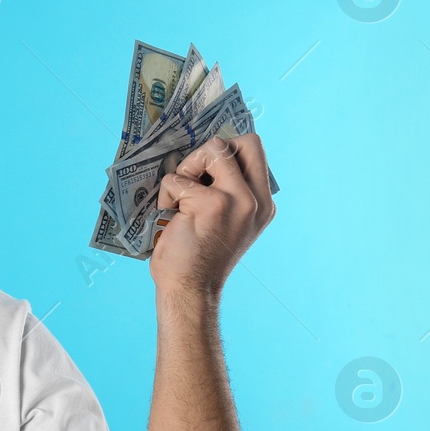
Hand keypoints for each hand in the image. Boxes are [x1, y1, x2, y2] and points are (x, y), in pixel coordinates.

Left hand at [148, 132, 275, 298]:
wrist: (190, 289)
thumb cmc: (199, 253)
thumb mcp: (228, 219)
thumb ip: (229, 189)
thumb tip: (208, 153)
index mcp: (263, 202)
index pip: (254, 150)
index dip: (225, 152)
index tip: (206, 173)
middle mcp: (257, 200)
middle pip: (244, 141)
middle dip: (212, 151)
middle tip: (196, 177)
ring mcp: (238, 200)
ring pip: (212, 149)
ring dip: (187, 169)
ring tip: (180, 199)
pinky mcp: (213, 204)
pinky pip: (178, 178)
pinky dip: (166, 193)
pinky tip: (170, 215)